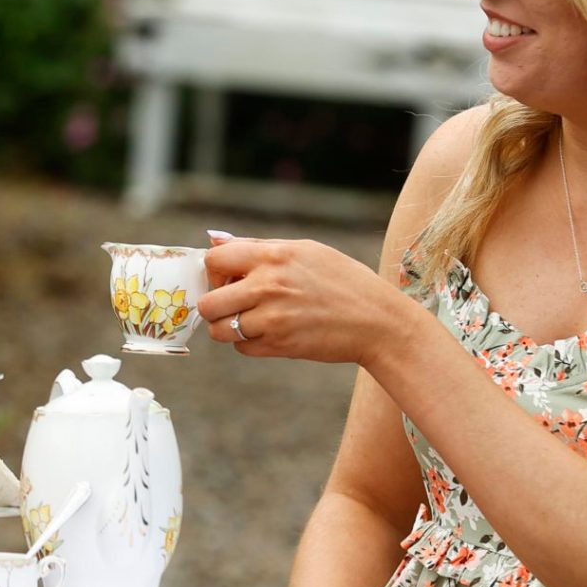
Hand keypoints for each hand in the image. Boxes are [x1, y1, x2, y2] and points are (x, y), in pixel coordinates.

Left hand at [196, 236, 409, 363]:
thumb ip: (256, 245)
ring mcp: (273, 318)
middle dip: (216, 304)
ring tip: (250, 320)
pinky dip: (248, 343)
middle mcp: (269, 286)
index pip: (214, 260)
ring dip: (228, 327)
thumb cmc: (344, 281)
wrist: (378, 321)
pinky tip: (269, 332)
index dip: (215, 271)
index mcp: (274, 256)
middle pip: (208, 302)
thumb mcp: (305, 250)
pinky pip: (241, 347)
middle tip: (235, 303)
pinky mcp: (280, 345)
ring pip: (219, 329)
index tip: (229, 278)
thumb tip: (213, 239)